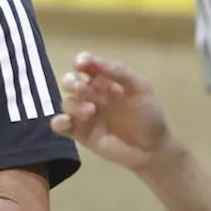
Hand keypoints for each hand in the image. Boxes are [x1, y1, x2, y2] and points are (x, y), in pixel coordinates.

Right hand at [50, 52, 174, 171]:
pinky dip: (58, 121)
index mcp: (105, 81)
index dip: (82, 61)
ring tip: (90, 113)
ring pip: (66, 102)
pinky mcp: (79, 132)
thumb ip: (120, 72)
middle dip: (71, 82)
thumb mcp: (140, 88)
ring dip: (73, 104)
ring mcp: (83, 114)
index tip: (80, 65)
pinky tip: (68, 122)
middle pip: (70, 82)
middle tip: (82, 90)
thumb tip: (95, 63)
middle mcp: (91, 95)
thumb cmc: (149, 116)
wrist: (151, 149)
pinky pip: (59, 124)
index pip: (87, 65)